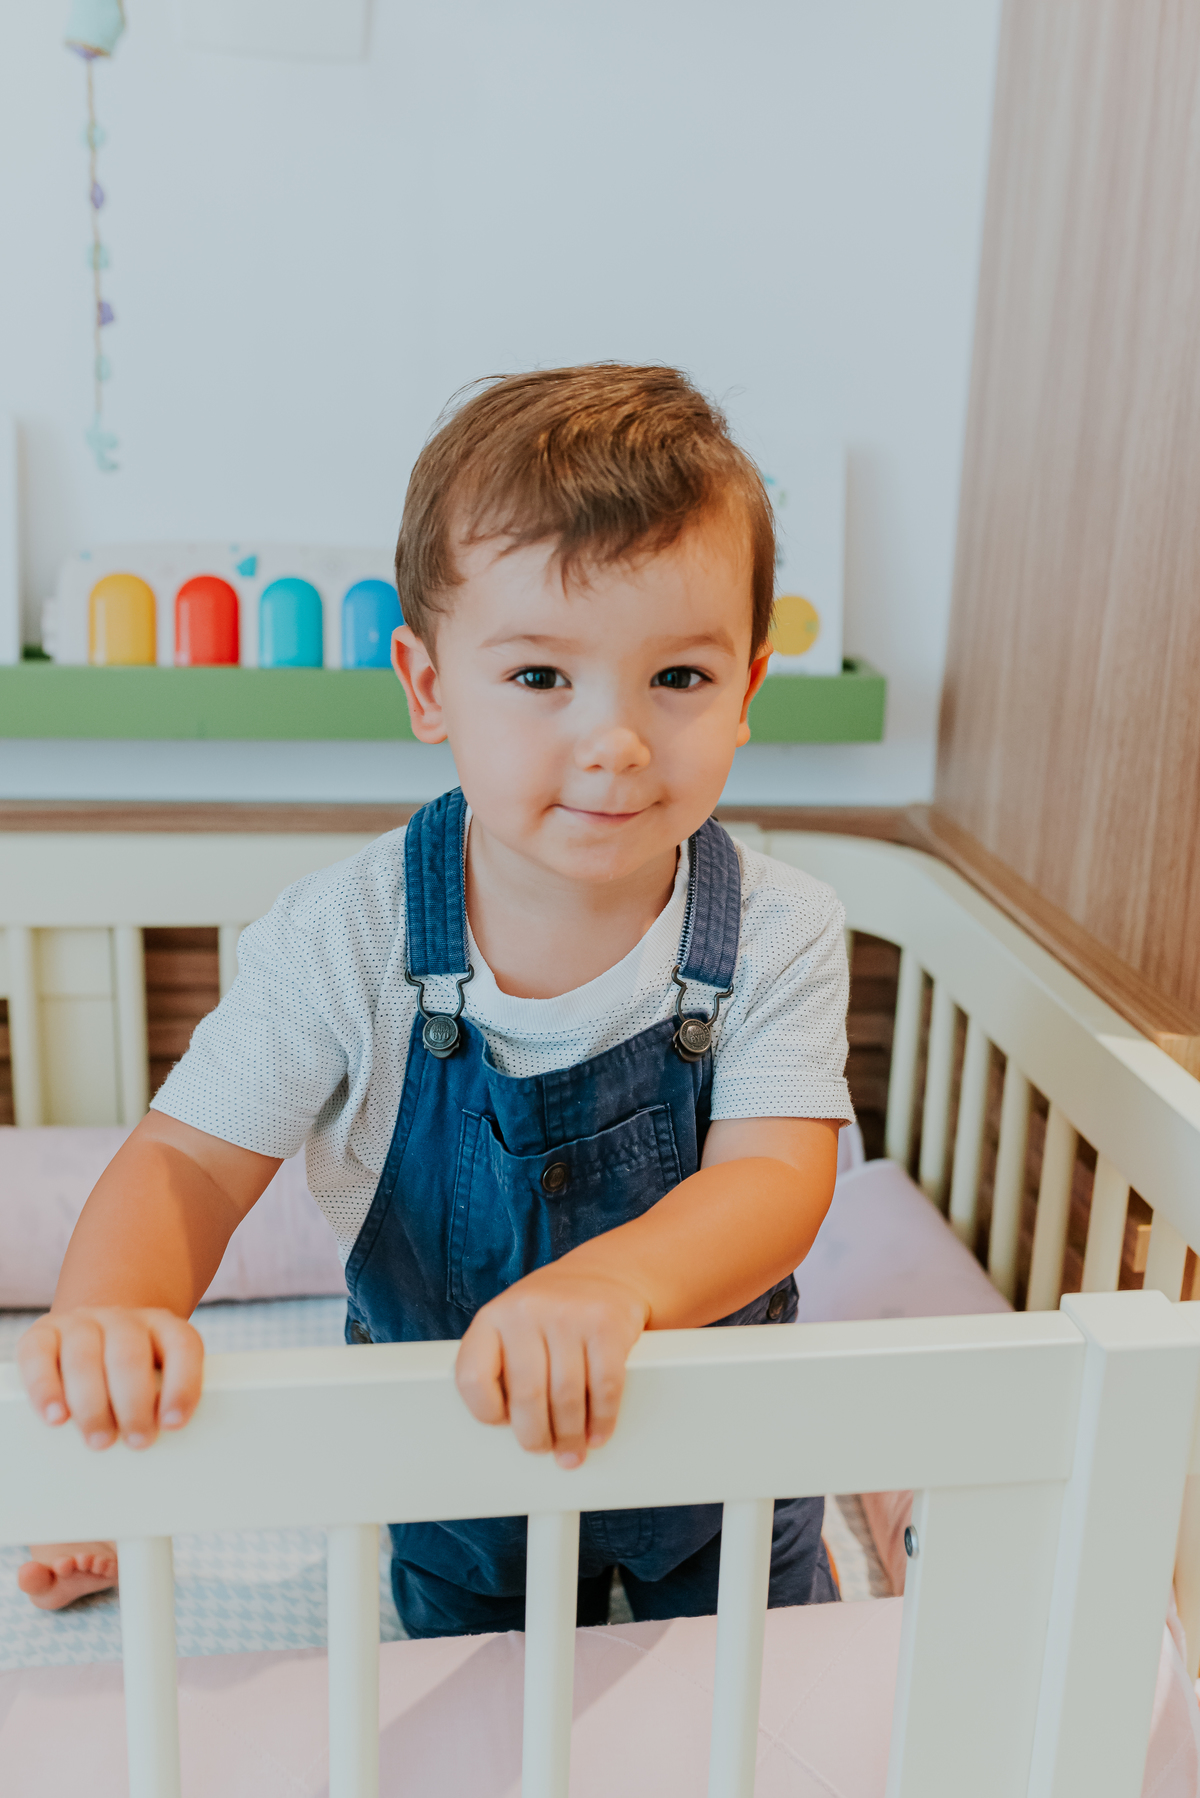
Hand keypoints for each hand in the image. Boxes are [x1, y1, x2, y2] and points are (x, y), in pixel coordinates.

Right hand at [17, 1308, 203, 1450]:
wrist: (89, 1336)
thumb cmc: (129, 1375)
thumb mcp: (155, 1379)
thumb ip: (162, 1403)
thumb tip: (161, 1453)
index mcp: (162, 1326)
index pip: (182, 1345)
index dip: (182, 1384)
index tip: (173, 1424)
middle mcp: (122, 1319)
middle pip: (129, 1356)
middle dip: (134, 1404)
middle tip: (138, 1441)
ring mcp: (80, 1322)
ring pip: (84, 1358)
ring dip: (93, 1405)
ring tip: (100, 1440)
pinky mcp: (41, 1333)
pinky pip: (38, 1355)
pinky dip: (45, 1389)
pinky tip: (56, 1418)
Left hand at [455, 1266, 648, 1468]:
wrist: (605, 1272)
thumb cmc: (551, 1313)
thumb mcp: (514, 1326)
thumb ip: (504, 1365)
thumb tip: (511, 1430)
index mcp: (493, 1316)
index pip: (472, 1376)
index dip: (485, 1411)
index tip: (502, 1424)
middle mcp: (527, 1310)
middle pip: (526, 1395)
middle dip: (535, 1436)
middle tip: (543, 1449)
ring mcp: (569, 1314)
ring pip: (566, 1397)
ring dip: (570, 1435)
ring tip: (572, 1451)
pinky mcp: (607, 1324)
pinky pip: (604, 1386)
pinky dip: (602, 1419)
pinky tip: (597, 1432)